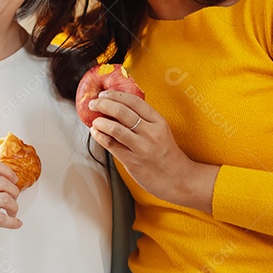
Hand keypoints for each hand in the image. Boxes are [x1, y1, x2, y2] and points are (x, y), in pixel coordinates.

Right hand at [0, 159, 22, 237]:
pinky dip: (11, 222)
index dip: (8, 172)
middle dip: (14, 190)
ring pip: (5, 199)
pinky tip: (15, 223)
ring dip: (14, 205)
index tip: (13, 178)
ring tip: (13, 209)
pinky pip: (0, 219)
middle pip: (3, 182)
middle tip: (14, 195)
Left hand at [87, 91, 218, 213]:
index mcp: (158, 121)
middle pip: (122, 111)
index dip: (116, 95)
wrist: (178, 178)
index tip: (105, 93)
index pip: (134, 101)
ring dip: (100, 121)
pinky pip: (112, 145)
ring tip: (95, 120)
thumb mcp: (161, 131)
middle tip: (94, 103)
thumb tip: (118, 107)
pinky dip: (100, 136)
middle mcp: (151, 132)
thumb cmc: (167, 154)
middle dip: (103, 104)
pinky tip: (96, 132)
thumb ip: (144, 119)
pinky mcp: (133, 161)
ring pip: (115, 128)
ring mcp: (142, 147)